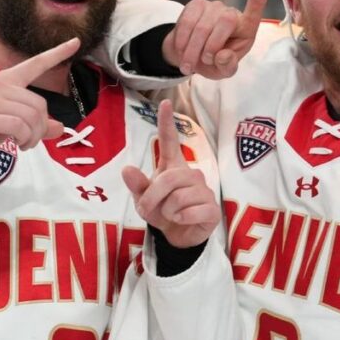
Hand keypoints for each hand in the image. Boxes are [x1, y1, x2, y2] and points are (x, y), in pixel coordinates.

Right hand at [0, 38, 79, 154]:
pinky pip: (20, 126)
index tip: (76, 42)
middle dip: (41, 127)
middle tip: (31, 140)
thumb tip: (60, 128)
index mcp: (6, 80)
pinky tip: (18, 143)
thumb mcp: (10, 122)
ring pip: (32, 117)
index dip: (57, 53)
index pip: (35, 63)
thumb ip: (35, 123)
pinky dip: (24, 139)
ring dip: (33, 136)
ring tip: (24, 143)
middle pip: (40, 104)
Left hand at [121, 100, 220, 247]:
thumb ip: (137, 186)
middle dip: (152, 198)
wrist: (179, 236)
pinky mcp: (212, 208)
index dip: (166, 123)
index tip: (165, 103)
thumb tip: (127, 169)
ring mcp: (204, 190)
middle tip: (148, 210)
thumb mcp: (144, 201)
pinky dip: (182, 219)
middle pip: (168, 179)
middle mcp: (191, 174)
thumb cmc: (163, 212)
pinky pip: (191, 211)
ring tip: (172, 215)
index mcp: (173, 167)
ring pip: (178, 197)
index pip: (170, 141)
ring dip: (167, 212)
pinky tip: (184, 220)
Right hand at [163, 0, 272, 78]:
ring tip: (190, 64)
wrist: (189, 57)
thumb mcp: (223, 71)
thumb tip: (223, 55)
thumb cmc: (213, 63)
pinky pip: (187, 23)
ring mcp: (212, 7)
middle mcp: (231, 13)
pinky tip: (181, 50)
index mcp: (246, 27)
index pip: (256, 5)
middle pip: (225, 21)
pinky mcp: (194, 5)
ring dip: (193, 50)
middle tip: (204, 61)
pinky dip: (182, 41)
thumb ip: (228, 66)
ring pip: (202, 26)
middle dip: (211, 47)